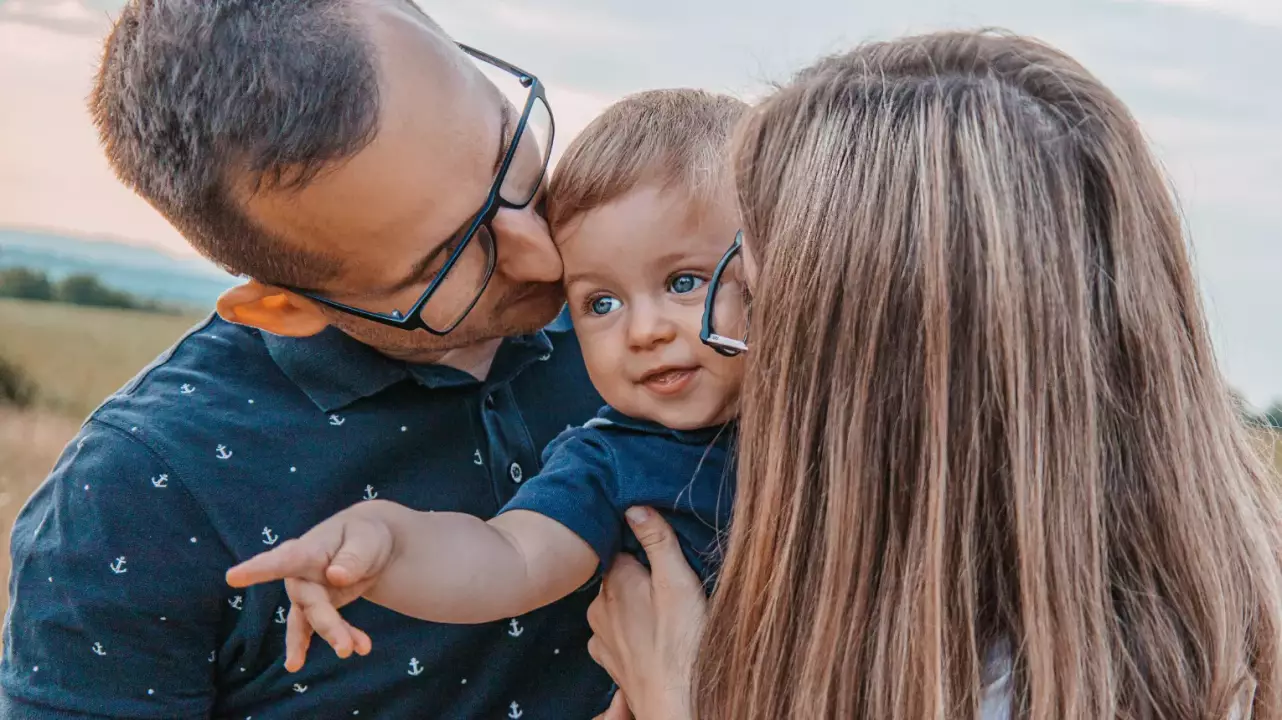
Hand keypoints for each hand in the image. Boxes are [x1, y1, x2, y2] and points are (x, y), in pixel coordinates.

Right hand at [225, 501, 397, 670]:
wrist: (369, 546)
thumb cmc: (363, 535)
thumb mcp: (366, 539)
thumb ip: (353, 557)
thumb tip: (335, 577)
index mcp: (307, 550)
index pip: (282, 559)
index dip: (257, 569)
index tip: (233, 577)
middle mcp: (301, 575)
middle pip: (308, 601)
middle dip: (327, 624)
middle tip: (344, 648)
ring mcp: (307, 594)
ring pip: (314, 619)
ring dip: (333, 635)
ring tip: (349, 651)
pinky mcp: (318, 608)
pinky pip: (324, 627)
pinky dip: (343, 637)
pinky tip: (358, 649)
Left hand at [587, 507, 706, 719]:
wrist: (677, 704)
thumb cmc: (683, 643)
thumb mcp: (677, 580)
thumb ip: (657, 540)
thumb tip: (634, 506)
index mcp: (614, 580)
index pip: (620, 546)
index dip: (642, 546)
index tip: (663, 552)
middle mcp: (598, 606)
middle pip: (618, 577)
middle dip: (640, 578)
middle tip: (671, 587)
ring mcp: (600, 637)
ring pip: (617, 607)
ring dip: (636, 608)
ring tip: (667, 616)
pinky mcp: (609, 661)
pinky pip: (618, 635)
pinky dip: (633, 634)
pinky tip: (655, 639)